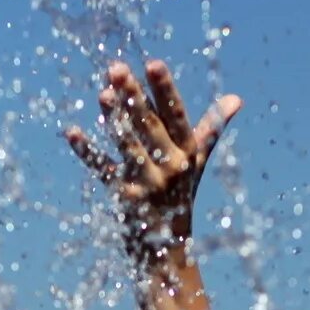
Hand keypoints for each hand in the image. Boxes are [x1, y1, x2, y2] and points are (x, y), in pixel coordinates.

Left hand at [66, 59, 241, 256]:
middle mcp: (171, 167)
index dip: (164, 90)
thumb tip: (237, 99)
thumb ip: (212, 128)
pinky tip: (72, 133)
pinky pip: (104, 170)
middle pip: (150, 126)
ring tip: (102, 93)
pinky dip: (88, 152)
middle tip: (115, 68)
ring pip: (129, 145)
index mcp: (188, 152)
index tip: (153, 63)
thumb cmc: (181, 193)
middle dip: (134, 96)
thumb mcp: (197, 161)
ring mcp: (148, 183)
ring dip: (114, 119)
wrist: (168, 245)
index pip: (176, 115)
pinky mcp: (125, 197)